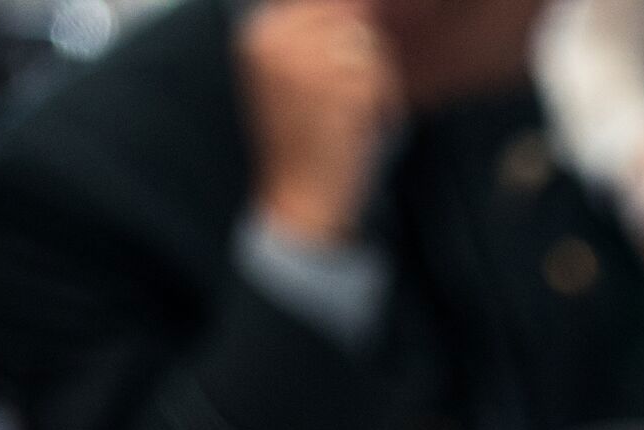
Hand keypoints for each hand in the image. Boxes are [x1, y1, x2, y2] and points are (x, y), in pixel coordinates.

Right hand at [240, 0, 401, 246]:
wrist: (301, 197)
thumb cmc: (304, 141)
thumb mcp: (293, 77)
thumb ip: (315, 36)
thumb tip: (363, 4)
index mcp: (259, 35)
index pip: (326, 6)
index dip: (344, 41)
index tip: (334, 84)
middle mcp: (276, 41)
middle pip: (351, 20)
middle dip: (361, 59)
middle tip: (341, 104)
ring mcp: (308, 64)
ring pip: (370, 47)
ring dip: (374, 82)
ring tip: (348, 116)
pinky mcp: (342, 90)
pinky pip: (383, 78)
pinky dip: (384, 104)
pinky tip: (360, 129)